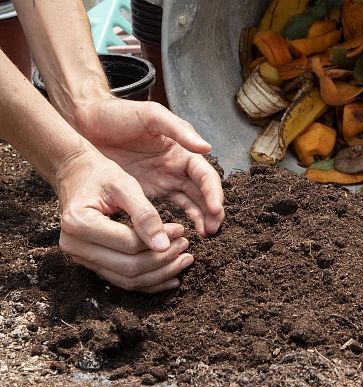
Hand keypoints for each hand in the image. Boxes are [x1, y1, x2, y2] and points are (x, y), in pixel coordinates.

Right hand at [55, 146, 192, 292]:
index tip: (181, 230)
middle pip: (128, 267)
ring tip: (184, 260)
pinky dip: (149, 282)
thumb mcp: (124, 185)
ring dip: (160, 274)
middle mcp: (74, 245)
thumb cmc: (100, 175)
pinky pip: (123, 280)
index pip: (128, 244)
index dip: (160, 241)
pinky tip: (171, 277)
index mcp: (79, 223)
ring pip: (127, 279)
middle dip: (163, 261)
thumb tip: (164, 246)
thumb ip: (144, 214)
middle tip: (186, 246)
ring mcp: (81, 258)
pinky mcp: (92, 263)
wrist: (76, 175)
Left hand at [74, 97, 223, 235]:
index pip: (205, 175)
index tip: (216, 209)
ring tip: (204, 235)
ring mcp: (163, 181)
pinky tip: (181, 233)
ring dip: (199, 219)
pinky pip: (168, 210)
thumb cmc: (119, 114)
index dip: (213, 192)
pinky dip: (178, 221)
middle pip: (202, 193)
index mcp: (182, 151)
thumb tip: (207, 147)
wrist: (86, 121)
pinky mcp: (146, 192)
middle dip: (211, 211)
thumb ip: (179, 130)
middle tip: (213, 229)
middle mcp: (177, 168)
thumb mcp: (151, 115)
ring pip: (190, 204)